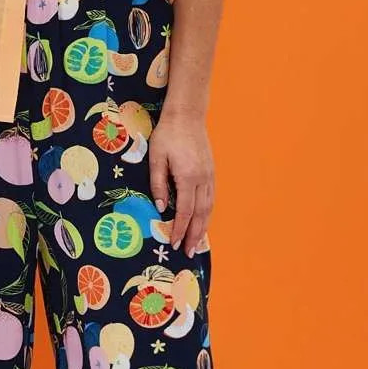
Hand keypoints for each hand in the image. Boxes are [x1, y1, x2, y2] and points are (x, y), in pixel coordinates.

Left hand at [148, 107, 213, 255]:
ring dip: (203, 227)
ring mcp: (209, 176)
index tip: (174, 243)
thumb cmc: (167, 134)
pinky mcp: (211, 172)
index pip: (185, 211)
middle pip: (200, 214)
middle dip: (194, 235)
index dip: (179, 229)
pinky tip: (202, 221)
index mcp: (188, 177)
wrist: (187, 115)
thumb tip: (160, 207)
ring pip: (209, 208)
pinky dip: (207, 213)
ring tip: (197, 243)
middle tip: (188, 252)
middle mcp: (202, 179)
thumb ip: (158, 184)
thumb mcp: (156, 157)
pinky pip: (211, 198)